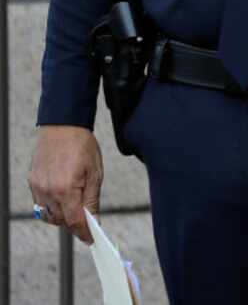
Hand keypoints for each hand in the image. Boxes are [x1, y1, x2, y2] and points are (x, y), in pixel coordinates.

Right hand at [29, 125, 102, 243]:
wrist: (62, 127)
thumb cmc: (82, 146)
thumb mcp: (95, 173)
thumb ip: (92, 199)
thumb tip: (94, 220)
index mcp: (66, 189)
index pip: (74, 221)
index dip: (84, 232)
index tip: (91, 239)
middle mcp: (48, 191)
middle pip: (61, 220)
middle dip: (74, 225)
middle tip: (87, 223)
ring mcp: (38, 187)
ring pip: (49, 215)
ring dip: (62, 217)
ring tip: (75, 210)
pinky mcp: (32, 182)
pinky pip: (41, 204)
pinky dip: (52, 207)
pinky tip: (63, 200)